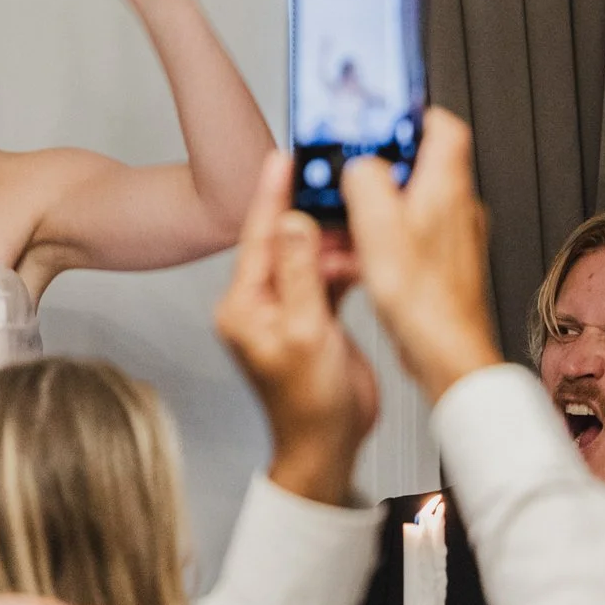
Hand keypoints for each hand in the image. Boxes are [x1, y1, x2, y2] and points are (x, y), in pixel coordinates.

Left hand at [215, 151, 377, 503]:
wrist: (328, 446)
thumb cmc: (310, 404)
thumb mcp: (306, 331)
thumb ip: (299, 272)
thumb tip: (290, 221)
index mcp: (242, 305)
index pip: (257, 237)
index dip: (270, 195)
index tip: (281, 158)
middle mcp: (258, 303)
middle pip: (281, 242)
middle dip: (308, 214)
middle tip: (332, 181)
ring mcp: (285, 310)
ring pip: (307, 258)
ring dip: (331, 242)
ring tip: (356, 220)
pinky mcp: (311, 318)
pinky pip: (324, 278)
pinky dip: (343, 266)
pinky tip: (362, 255)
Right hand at [340, 109, 501, 402]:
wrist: (446, 352)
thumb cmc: (423, 299)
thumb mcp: (377, 225)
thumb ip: (365, 178)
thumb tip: (358, 162)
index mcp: (446, 187)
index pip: (444, 126)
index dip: (413, 112)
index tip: (383, 113)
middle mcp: (458, 207)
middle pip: (423, 162)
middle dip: (383, 163)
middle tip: (354, 168)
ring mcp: (454, 236)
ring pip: (415, 199)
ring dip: (380, 203)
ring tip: (351, 218)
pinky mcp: (444, 262)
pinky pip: (412, 232)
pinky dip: (385, 234)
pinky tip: (363, 254)